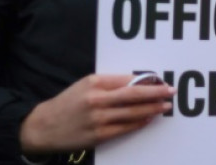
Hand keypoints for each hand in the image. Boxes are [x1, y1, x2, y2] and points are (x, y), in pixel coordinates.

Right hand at [20, 74, 174, 152]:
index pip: (127, 79)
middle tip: (170, 91)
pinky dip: (139, 122)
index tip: (160, 80)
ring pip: (133, 112)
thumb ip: (109, 83)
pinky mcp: (98, 135)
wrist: (44, 126)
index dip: (146, 80)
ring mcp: (98, 118)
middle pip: (134, 94)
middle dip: (155, 93)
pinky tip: (149, 118)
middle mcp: (97, 99)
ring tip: (164, 106)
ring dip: (152, 109)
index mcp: (94, 83)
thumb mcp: (85, 85)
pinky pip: (125, 128)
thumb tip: (136, 82)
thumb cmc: (68, 103)